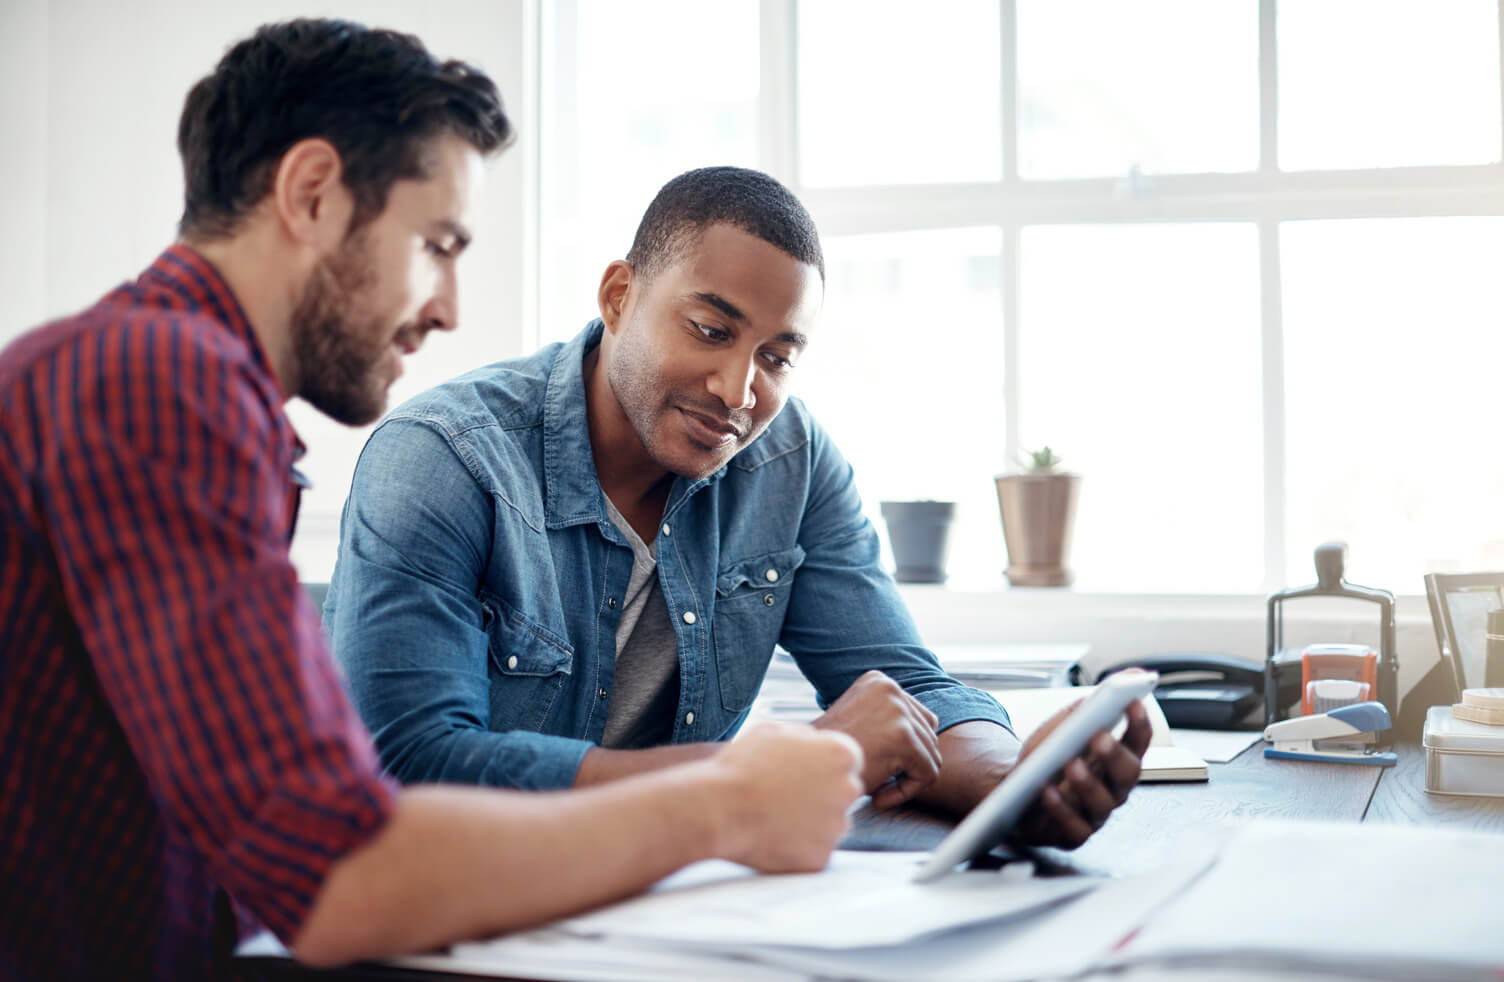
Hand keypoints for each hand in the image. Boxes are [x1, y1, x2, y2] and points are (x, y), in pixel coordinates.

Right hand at [711, 721, 863, 872]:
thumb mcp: (774, 730)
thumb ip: (804, 736)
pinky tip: (773, 836)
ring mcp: (836, 827)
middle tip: (787, 796)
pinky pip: (813, 851)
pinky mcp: (821, 857)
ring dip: (811, 822)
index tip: (802, 773)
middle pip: (844, 793)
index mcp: (841, 754)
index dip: (823, 767)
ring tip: (775, 816)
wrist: (721, 808)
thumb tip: (812, 743)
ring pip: (830, 825)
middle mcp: (848, 790)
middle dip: (823, 795)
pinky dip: (798, 847)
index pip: (848, 762)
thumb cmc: (742, 766)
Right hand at [812, 670, 940, 808]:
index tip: (879, 766)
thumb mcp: (860, 721)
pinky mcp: (903, 735)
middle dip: (907, 765)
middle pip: (929, 734)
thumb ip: (889, 716)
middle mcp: (890, 688)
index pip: (919, 717)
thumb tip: (931, 722)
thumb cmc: (829, 757)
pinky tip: (878, 797)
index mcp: (878, 680)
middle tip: (878, 782)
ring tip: (877, 789)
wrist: (803, 772)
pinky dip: (907, 791)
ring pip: (931, 755)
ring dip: (906, 779)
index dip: (905, 750)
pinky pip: (928, 772)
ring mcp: (898, 709)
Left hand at [1010, 698, 1151, 848]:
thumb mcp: (1063, 727)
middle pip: (1128, 775)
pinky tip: (1048, 791)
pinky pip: (1074, 827)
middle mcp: (1113, 788)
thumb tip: (1128, 676)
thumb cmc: (1046, 759)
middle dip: (1115, 755)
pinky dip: (1061, 809)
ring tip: (1070, 764)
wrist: (1013, 792)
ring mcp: (1095, 814)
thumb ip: (1090, 706)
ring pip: (1103, 803)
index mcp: (1117, 759)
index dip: (1139, 722)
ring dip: (1088, 782)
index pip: (1139, 741)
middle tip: (1099, 737)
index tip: (1133, 702)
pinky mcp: (1073, 834)